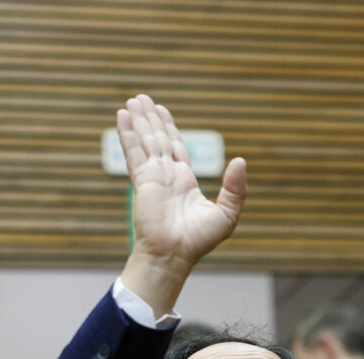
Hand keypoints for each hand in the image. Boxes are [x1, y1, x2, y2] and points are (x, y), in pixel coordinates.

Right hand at [117, 94, 246, 289]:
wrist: (174, 255)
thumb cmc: (198, 242)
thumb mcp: (227, 214)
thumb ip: (235, 188)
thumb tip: (240, 161)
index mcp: (185, 180)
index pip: (175, 146)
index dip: (168, 127)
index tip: (161, 110)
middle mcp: (167, 175)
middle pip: (158, 138)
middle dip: (151, 118)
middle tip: (142, 98)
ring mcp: (153, 176)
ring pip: (145, 140)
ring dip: (139, 120)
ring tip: (132, 100)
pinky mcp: (142, 180)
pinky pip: (134, 151)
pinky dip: (128, 133)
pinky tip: (123, 116)